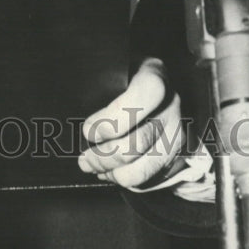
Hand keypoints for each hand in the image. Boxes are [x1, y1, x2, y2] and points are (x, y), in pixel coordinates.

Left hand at [78, 57, 185, 188]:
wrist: (155, 88)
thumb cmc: (124, 77)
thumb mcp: (113, 69)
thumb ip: (98, 85)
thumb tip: (71, 114)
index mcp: (154, 76)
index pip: (145, 95)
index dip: (114, 118)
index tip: (88, 130)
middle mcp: (171, 104)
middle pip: (139, 141)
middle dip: (104, 156)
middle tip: (84, 159)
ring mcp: (177, 131)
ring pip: (145, 166)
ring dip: (112, 172)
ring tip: (92, 167)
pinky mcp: (177, 154)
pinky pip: (151, 177)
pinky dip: (125, 179)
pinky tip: (110, 171)